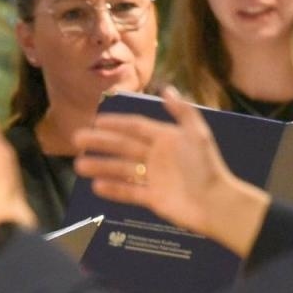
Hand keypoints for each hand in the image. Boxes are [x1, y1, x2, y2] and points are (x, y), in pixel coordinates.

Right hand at [74, 86, 269, 257]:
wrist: (214, 203)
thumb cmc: (207, 167)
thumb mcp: (197, 134)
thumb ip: (183, 111)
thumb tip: (166, 89)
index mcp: (166, 139)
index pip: (136, 127)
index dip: (116, 123)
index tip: (96, 120)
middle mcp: (157, 156)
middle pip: (123, 147)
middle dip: (100, 143)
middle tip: (77, 139)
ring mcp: (153, 178)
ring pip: (122, 170)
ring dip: (101, 166)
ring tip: (80, 165)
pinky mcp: (152, 198)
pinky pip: (129, 192)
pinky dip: (113, 190)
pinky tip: (97, 187)